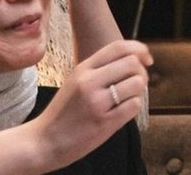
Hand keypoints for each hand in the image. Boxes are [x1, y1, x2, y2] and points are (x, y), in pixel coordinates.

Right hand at [30, 39, 150, 166]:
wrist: (42, 143)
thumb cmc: (63, 112)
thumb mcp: (76, 81)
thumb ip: (100, 69)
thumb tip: (135, 58)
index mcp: (83, 69)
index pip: (119, 47)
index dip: (140, 49)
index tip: (148, 58)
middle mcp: (90, 82)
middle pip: (132, 63)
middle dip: (142, 72)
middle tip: (138, 83)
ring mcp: (97, 103)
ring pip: (136, 83)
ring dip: (138, 91)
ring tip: (128, 98)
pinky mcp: (104, 123)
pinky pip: (134, 106)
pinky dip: (134, 107)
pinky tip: (123, 112)